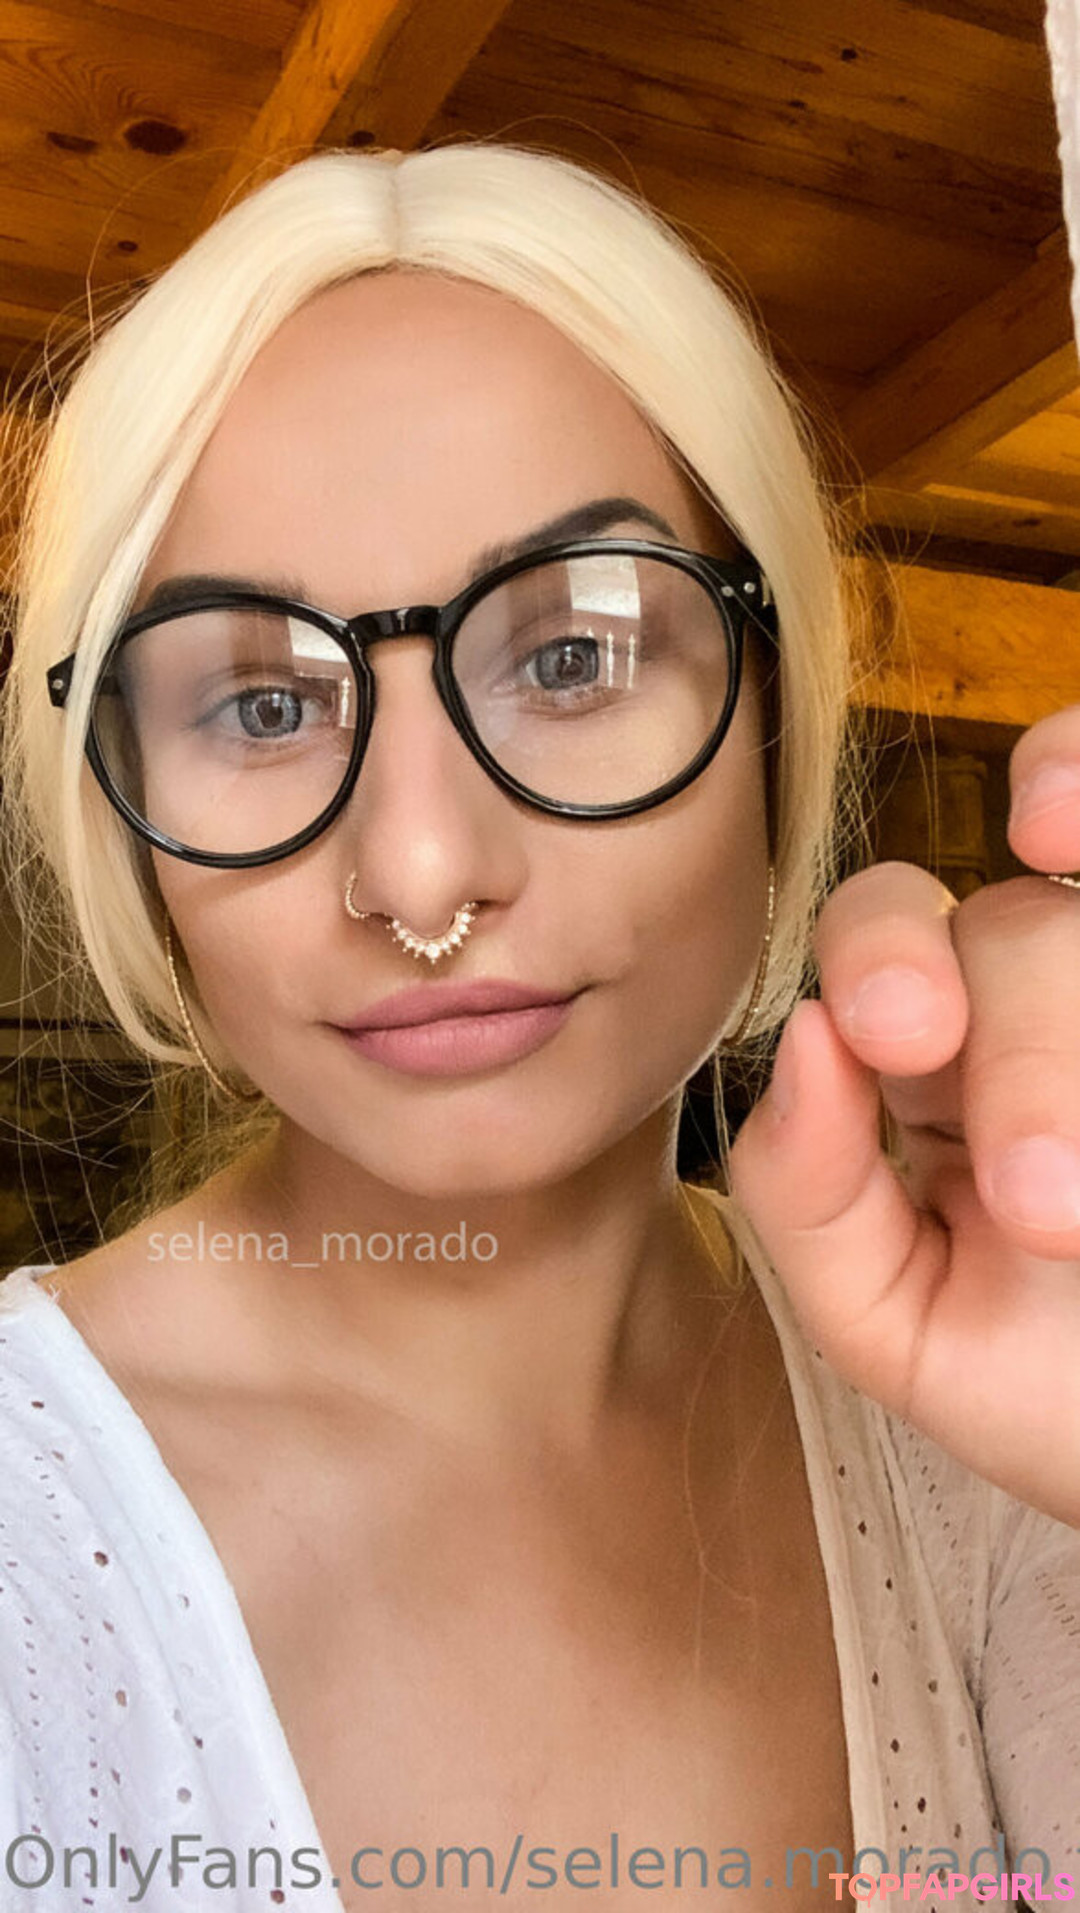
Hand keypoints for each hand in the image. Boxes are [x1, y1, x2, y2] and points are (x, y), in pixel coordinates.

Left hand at [729, 703, 1079, 1527]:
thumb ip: (813, 1198)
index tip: (893, 1039)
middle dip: (1020, 1050)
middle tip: (1042, 1200)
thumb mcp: (902, 1330)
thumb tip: (805, 1037)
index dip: (883, 954)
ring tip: (1071, 1215)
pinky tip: (1076, 845)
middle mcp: (1045, 1005)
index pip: (883, 937)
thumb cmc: (1058, 1396)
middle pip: (1010, 930)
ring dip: (1069, 1042)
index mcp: (937, 1063)